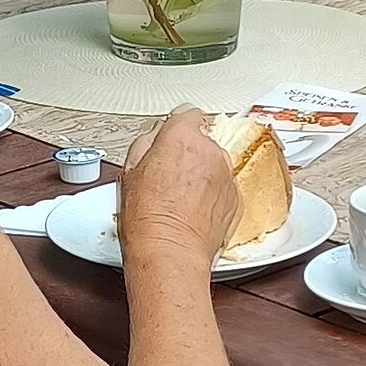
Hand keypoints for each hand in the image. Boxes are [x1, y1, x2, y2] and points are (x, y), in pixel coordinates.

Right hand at [119, 109, 238, 264]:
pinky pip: (222, 187)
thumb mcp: (130, 171)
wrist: (170, 253)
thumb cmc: (148, 219)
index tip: (170, 138)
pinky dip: (211, 195)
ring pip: (213, 164)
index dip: (176, 127)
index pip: (187, 113)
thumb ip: (146, 142)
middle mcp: (211, 152)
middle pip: (201, 141)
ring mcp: (226, 175)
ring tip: (179, 199)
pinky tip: (192, 210)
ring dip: (201, 175)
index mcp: (183, 138)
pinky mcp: (235, 198)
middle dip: (187, 154)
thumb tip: (155, 135)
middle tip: (167, 178)